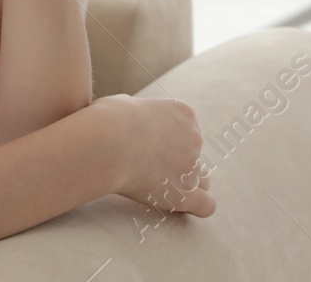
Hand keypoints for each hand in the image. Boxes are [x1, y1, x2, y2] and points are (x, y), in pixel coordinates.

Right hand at [91, 94, 215, 217]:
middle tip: (153, 169)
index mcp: (183, 113)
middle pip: (196, 156)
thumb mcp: (125, 103)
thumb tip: (131, 118)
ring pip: (201, 181)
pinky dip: (198, 206)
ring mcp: (192, 166)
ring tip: (161, 188)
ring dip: (185, 184)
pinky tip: (184, 206)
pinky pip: (205, 205)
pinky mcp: (185, 193)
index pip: (188, 131)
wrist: (104, 143)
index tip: (152, 148)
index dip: (171, 142)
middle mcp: (194, 137)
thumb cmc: (107, 120)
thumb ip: (138, 112)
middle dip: (179, 163)